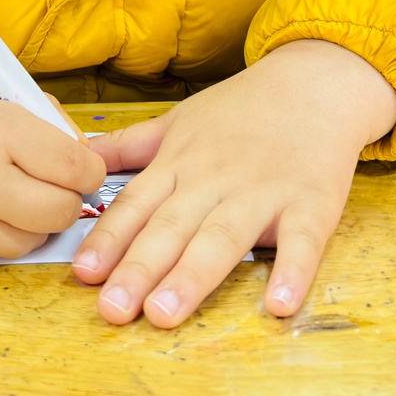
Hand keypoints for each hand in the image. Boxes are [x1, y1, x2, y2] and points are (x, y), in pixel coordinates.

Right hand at [0, 69, 105, 265]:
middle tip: (46, 178)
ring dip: (31, 219)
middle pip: (63, 211)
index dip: (85, 166)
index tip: (78, 162)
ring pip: (32, 238)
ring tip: (4, 190)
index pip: (76, 167)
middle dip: (64, 195)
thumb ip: (28, 122)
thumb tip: (76, 150)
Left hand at [72, 40, 395, 327]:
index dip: (108, 239)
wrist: (314, 82)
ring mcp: (263, 193)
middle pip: (171, 228)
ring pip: (222, 239)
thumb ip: (129, 146)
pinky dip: (291, 272)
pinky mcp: (311, 205)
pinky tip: (278, 305)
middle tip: (112, 309)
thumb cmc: (242, 108)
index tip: (82, 273)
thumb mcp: (178, 119)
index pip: (136, 205)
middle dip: (138, 269)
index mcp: (180, 163)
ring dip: (192, 277)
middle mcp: (214, 180)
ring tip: (164, 313)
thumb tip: (80, 159)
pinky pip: (301, 243)